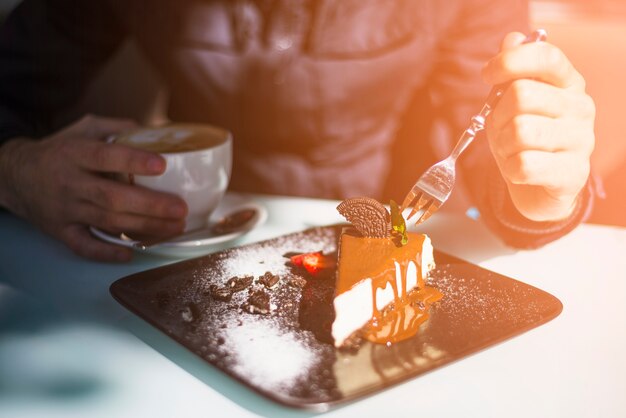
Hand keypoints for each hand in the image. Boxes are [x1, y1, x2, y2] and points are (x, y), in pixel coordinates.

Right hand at [0, 115, 186, 261]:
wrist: (15, 175)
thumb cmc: (59, 151)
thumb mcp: (83, 129)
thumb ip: (116, 128)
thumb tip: (154, 130)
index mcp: (74, 154)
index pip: (104, 157)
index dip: (133, 162)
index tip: (162, 165)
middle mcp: (69, 183)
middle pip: (112, 197)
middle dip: (150, 205)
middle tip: (180, 208)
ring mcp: (65, 210)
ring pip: (107, 222)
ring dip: (144, 227)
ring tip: (174, 227)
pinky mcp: (61, 231)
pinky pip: (84, 246)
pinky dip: (106, 253)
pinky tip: (131, 253)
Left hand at [482, 32, 594, 221]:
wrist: (540, 188)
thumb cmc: (524, 141)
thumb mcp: (511, 105)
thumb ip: (513, 73)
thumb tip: (512, 39)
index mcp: (568, 83)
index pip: (546, 56)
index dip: (510, 61)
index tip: (488, 74)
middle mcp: (581, 108)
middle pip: (521, 95)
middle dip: (498, 115)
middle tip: (500, 129)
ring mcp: (582, 141)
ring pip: (520, 131)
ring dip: (503, 145)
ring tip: (511, 151)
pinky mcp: (573, 173)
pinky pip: (524, 165)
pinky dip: (510, 170)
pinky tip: (519, 171)